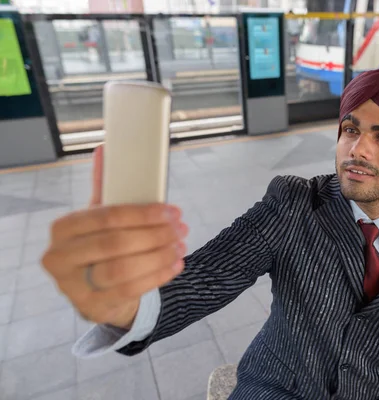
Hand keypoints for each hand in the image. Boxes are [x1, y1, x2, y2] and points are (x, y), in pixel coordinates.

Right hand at [41, 145, 187, 329]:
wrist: (98, 291)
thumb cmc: (102, 248)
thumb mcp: (101, 219)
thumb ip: (105, 189)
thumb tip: (106, 150)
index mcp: (62, 228)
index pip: (106, 216)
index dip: (143, 214)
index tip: (171, 211)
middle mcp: (60, 257)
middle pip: (115, 243)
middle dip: (155, 234)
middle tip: (181, 228)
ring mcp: (72, 286)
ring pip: (123, 269)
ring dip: (159, 255)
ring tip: (181, 246)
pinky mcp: (92, 307)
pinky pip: (131, 290)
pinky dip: (158, 275)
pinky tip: (176, 264)